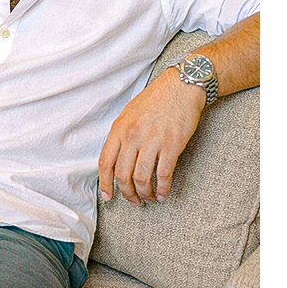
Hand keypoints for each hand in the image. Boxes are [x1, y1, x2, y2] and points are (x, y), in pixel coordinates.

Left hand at [98, 69, 205, 205]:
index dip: (105, 183)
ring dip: (145, 194)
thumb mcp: (129, 115)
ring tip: (149, 198)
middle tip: (134, 201)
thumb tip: (116, 159)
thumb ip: (121, 136)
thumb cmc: (155, 100)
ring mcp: (152, 141)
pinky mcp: (172, 145)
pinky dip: (162, 188)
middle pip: (123, 175)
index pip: (105, 162)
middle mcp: (132, 136)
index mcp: (119, 129)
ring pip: (141, 178)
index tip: (108, 196)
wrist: (181, 86)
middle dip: (127, 193)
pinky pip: (163, 174)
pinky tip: (163, 194)